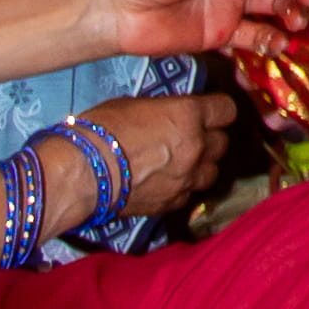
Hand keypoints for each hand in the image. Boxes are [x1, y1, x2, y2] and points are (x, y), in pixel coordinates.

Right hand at [57, 88, 234, 229]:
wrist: (83, 173)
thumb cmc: (102, 129)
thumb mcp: (135, 105)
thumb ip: (163, 111)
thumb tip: (169, 115)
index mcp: (189, 115)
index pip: (226, 110)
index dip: (217, 110)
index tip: (208, 111)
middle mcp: (197, 147)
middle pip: (222, 143)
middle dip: (209, 139)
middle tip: (191, 137)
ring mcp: (186, 179)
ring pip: (211, 172)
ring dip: (201, 166)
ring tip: (182, 163)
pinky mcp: (172, 204)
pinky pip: (189, 194)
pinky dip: (182, 188)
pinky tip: (166, 183)